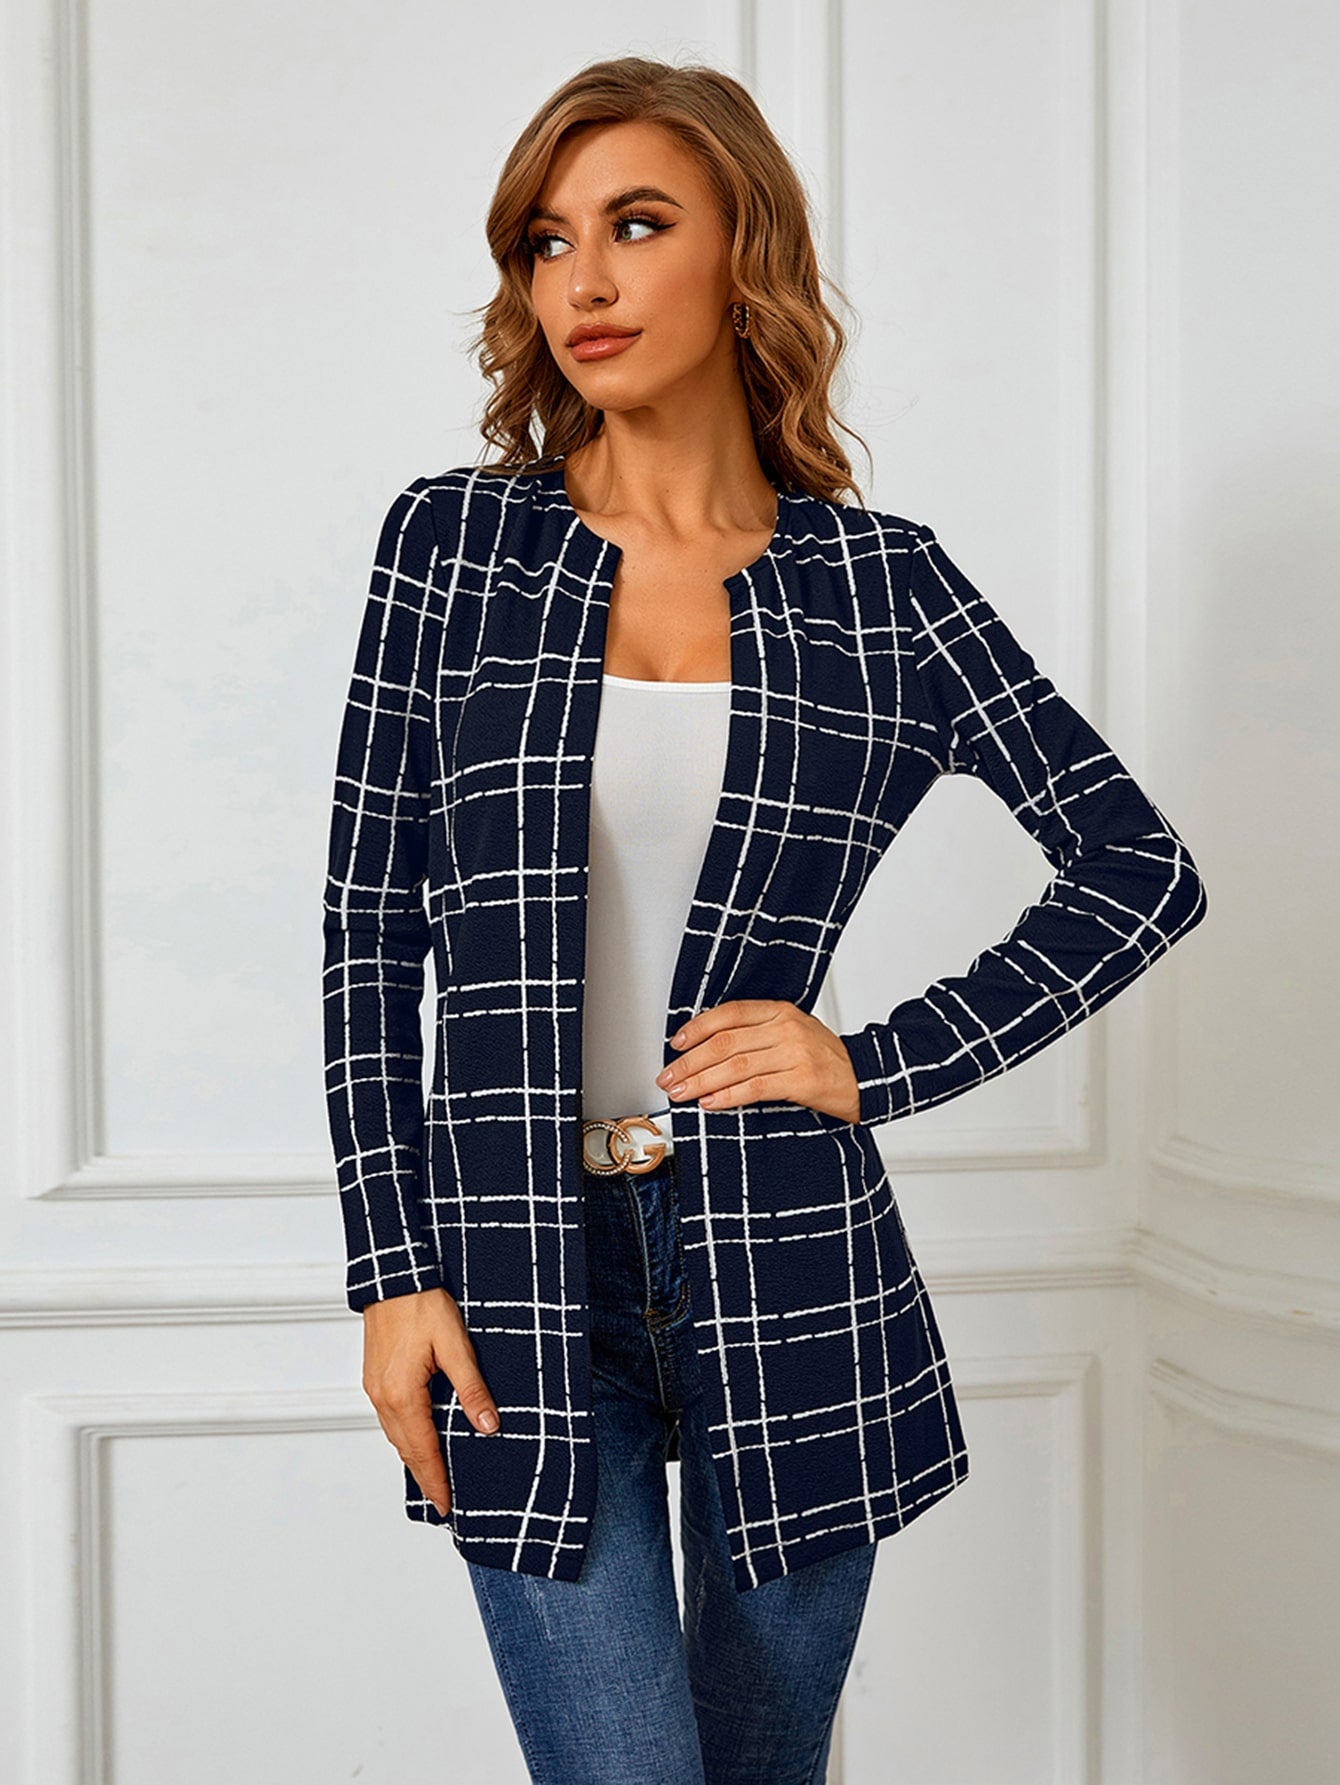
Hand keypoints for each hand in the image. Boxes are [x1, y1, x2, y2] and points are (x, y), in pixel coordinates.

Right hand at [361, 1286, 499, 1517]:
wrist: (393, 1276)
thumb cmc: (422, 1304)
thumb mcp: (456, 1346)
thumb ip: (472, 1388)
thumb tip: (487, 1426)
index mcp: (402, 1395)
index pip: (422, 1451)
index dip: (436, 1481)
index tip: (447, 1505)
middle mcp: (383, 1397)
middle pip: (405, 1450)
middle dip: (424, 1477)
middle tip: (443, 1500)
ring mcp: (375, 1387)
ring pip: (395, 1435)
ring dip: (413, 1457)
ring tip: (434, 1475)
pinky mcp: (375, 1377)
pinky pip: (390, 1418)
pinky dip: (404, 1436)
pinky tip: (418, 1437)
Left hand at [655, 999, 861, 1123]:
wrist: (864, 1078)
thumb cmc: (823, 1058)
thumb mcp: (791, 1032)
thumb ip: (755, 1034)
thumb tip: (706, 1048)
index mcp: (779, 1011)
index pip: (729, 1013)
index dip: (697, 1028)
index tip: (675, 1044)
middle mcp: (786, 1028)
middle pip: (726, 1042)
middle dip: (690, 1062)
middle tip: (668, 1077)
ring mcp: (795, 1053)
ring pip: (736, 1066)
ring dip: (701, 1081)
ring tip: (681, 1093)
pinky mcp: (802, 1080)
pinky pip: (755, 1087)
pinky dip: (728, 1096)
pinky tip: (710, 1103)